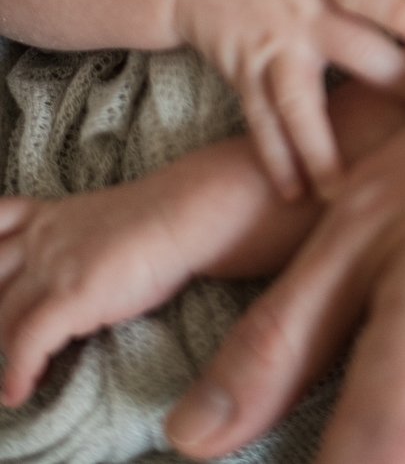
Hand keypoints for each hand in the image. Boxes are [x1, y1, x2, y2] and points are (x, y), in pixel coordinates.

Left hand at [0, 181, 198, 405]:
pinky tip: (21, 391)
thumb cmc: (154, 222)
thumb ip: (66, 244)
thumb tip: (60, 281)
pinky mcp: (71, 295)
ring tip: (23, 370)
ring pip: (2, 318)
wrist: (185, 216)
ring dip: (6, 350)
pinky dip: (18, 373)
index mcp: (46, 216)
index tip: (3, 288)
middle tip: (12, 339)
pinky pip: (26, 343)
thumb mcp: (95, 221)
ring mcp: (53, 265)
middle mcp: (41, 237)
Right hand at [173, 0, 404, 198]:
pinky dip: (277, 160)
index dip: (395, 8)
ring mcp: (269, 48)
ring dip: (321, 150)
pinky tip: (295, 194)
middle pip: (348, 49)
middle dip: (389, 81)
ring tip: (344, 192)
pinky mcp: (244, 76)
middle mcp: (298, 11)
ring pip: (299, 105)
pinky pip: (263, 123)